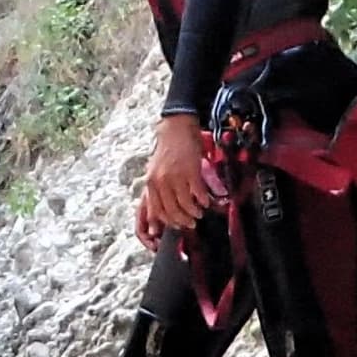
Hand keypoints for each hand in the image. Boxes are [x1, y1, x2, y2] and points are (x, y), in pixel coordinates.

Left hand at [140, 114, 214, 242]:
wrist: (176, 128)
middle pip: (171, 211)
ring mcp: (175, 177)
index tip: (176, 228)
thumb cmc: (167, 151)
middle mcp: (160, 182)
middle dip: (182, 221)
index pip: (156, 211)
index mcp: (151, 183)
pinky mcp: (190, 171)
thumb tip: (160, 211)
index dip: (167, 223)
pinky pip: (197, 193)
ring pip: (184, 205)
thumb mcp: (156, 172)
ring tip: (199, 213)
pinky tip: (205, 202)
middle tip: (191, 224)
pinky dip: (202, 201)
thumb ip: (157, 190)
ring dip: (194, 213)